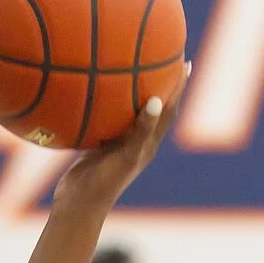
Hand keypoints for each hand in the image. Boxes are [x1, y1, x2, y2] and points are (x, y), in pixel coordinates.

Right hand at [53, 68, 190, 211]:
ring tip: (130, 66)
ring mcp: (117, 143)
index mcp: (149, 144)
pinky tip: (92, 86)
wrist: (78, 205)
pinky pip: (104, 117)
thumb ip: (142, 130)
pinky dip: (103, 102)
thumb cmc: (106, 183)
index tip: (185, 62)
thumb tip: (157, 101)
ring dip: (132, 91)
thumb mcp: (127, 156)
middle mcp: (136, 141)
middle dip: (160, 83)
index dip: (179, 87)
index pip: (169, 110)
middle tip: (162, 57)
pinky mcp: (99, 145)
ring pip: (127, 111)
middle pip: (153, 107)